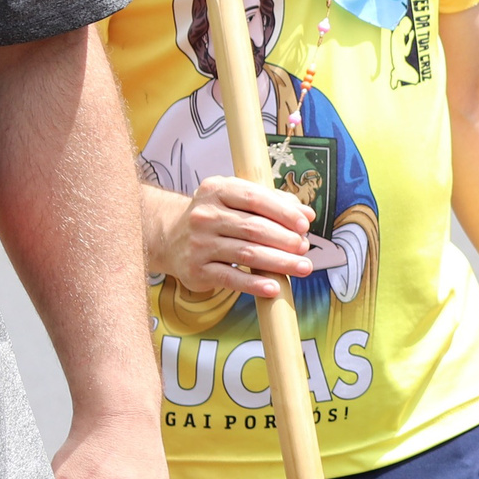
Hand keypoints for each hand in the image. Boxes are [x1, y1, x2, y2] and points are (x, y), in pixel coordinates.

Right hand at [144, 175, 312, 297]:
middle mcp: (204, 215)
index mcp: (217, 190)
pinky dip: (254, 284)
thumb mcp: (239, 199)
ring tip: (303, 268)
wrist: (170, 237)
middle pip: (254, 228)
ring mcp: (198, 243)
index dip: (283, 212)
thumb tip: (307, 215)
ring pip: (246, 254)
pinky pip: (230, 278)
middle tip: (304, 248)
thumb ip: (275, 202)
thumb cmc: (217, 216)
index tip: (304, 225)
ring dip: (279, 262)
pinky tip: (274, 287)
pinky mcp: (196, 270)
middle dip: (285, 240)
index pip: (255, 198)